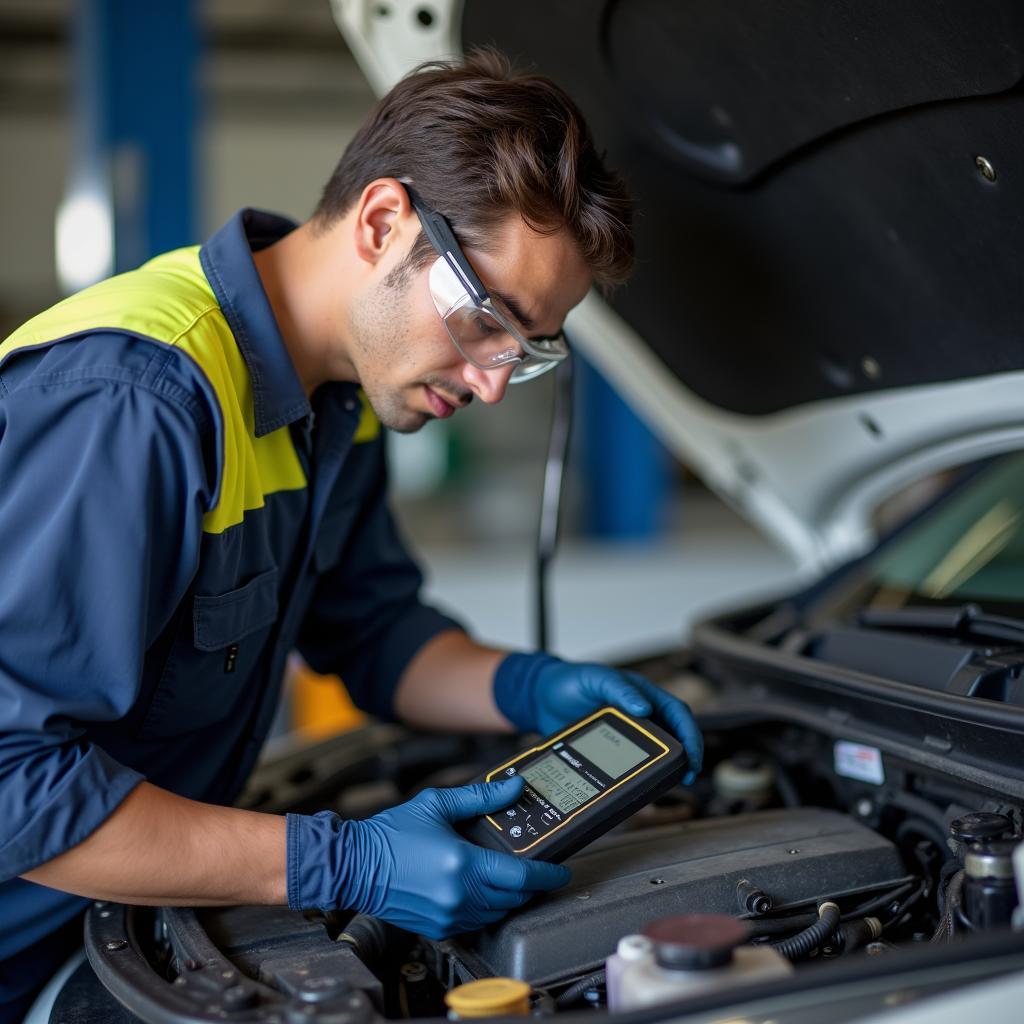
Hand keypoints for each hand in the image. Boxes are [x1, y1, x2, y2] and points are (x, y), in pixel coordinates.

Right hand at [286, 777, 570, 937]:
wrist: (355, 864)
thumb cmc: (391, 834)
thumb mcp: (438, 804)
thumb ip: (481, 797)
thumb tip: (514, 787)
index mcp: (462, 864)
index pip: (521, 876)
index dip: (547, 874)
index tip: (561, 872)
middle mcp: (458, 895)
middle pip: (513, 897)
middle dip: (530, 885)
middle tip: (536, 869)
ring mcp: (448, 916)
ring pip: (497, 912)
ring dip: (508, 897)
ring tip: (509, 878)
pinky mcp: (437, 927)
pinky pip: (475, 922)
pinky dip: (486, 908)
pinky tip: (481, 890)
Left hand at [493, 653, 702, 784]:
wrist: (540, 699)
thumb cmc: (569, 681)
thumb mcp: (595, 679)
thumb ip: (619, 690)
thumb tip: (645, 707)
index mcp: (642, 693)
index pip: (677, 712)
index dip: (690, 734)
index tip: (692, 755)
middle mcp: (641, 713)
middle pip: (675, 735)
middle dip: (687, 756)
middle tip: (688, 776)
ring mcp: (628, 732)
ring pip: (658, 751)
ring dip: (669, 767)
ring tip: (672, 783)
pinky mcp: (613, 749)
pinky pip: (635, 762)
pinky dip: (644, 774)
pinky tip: (644, 786)